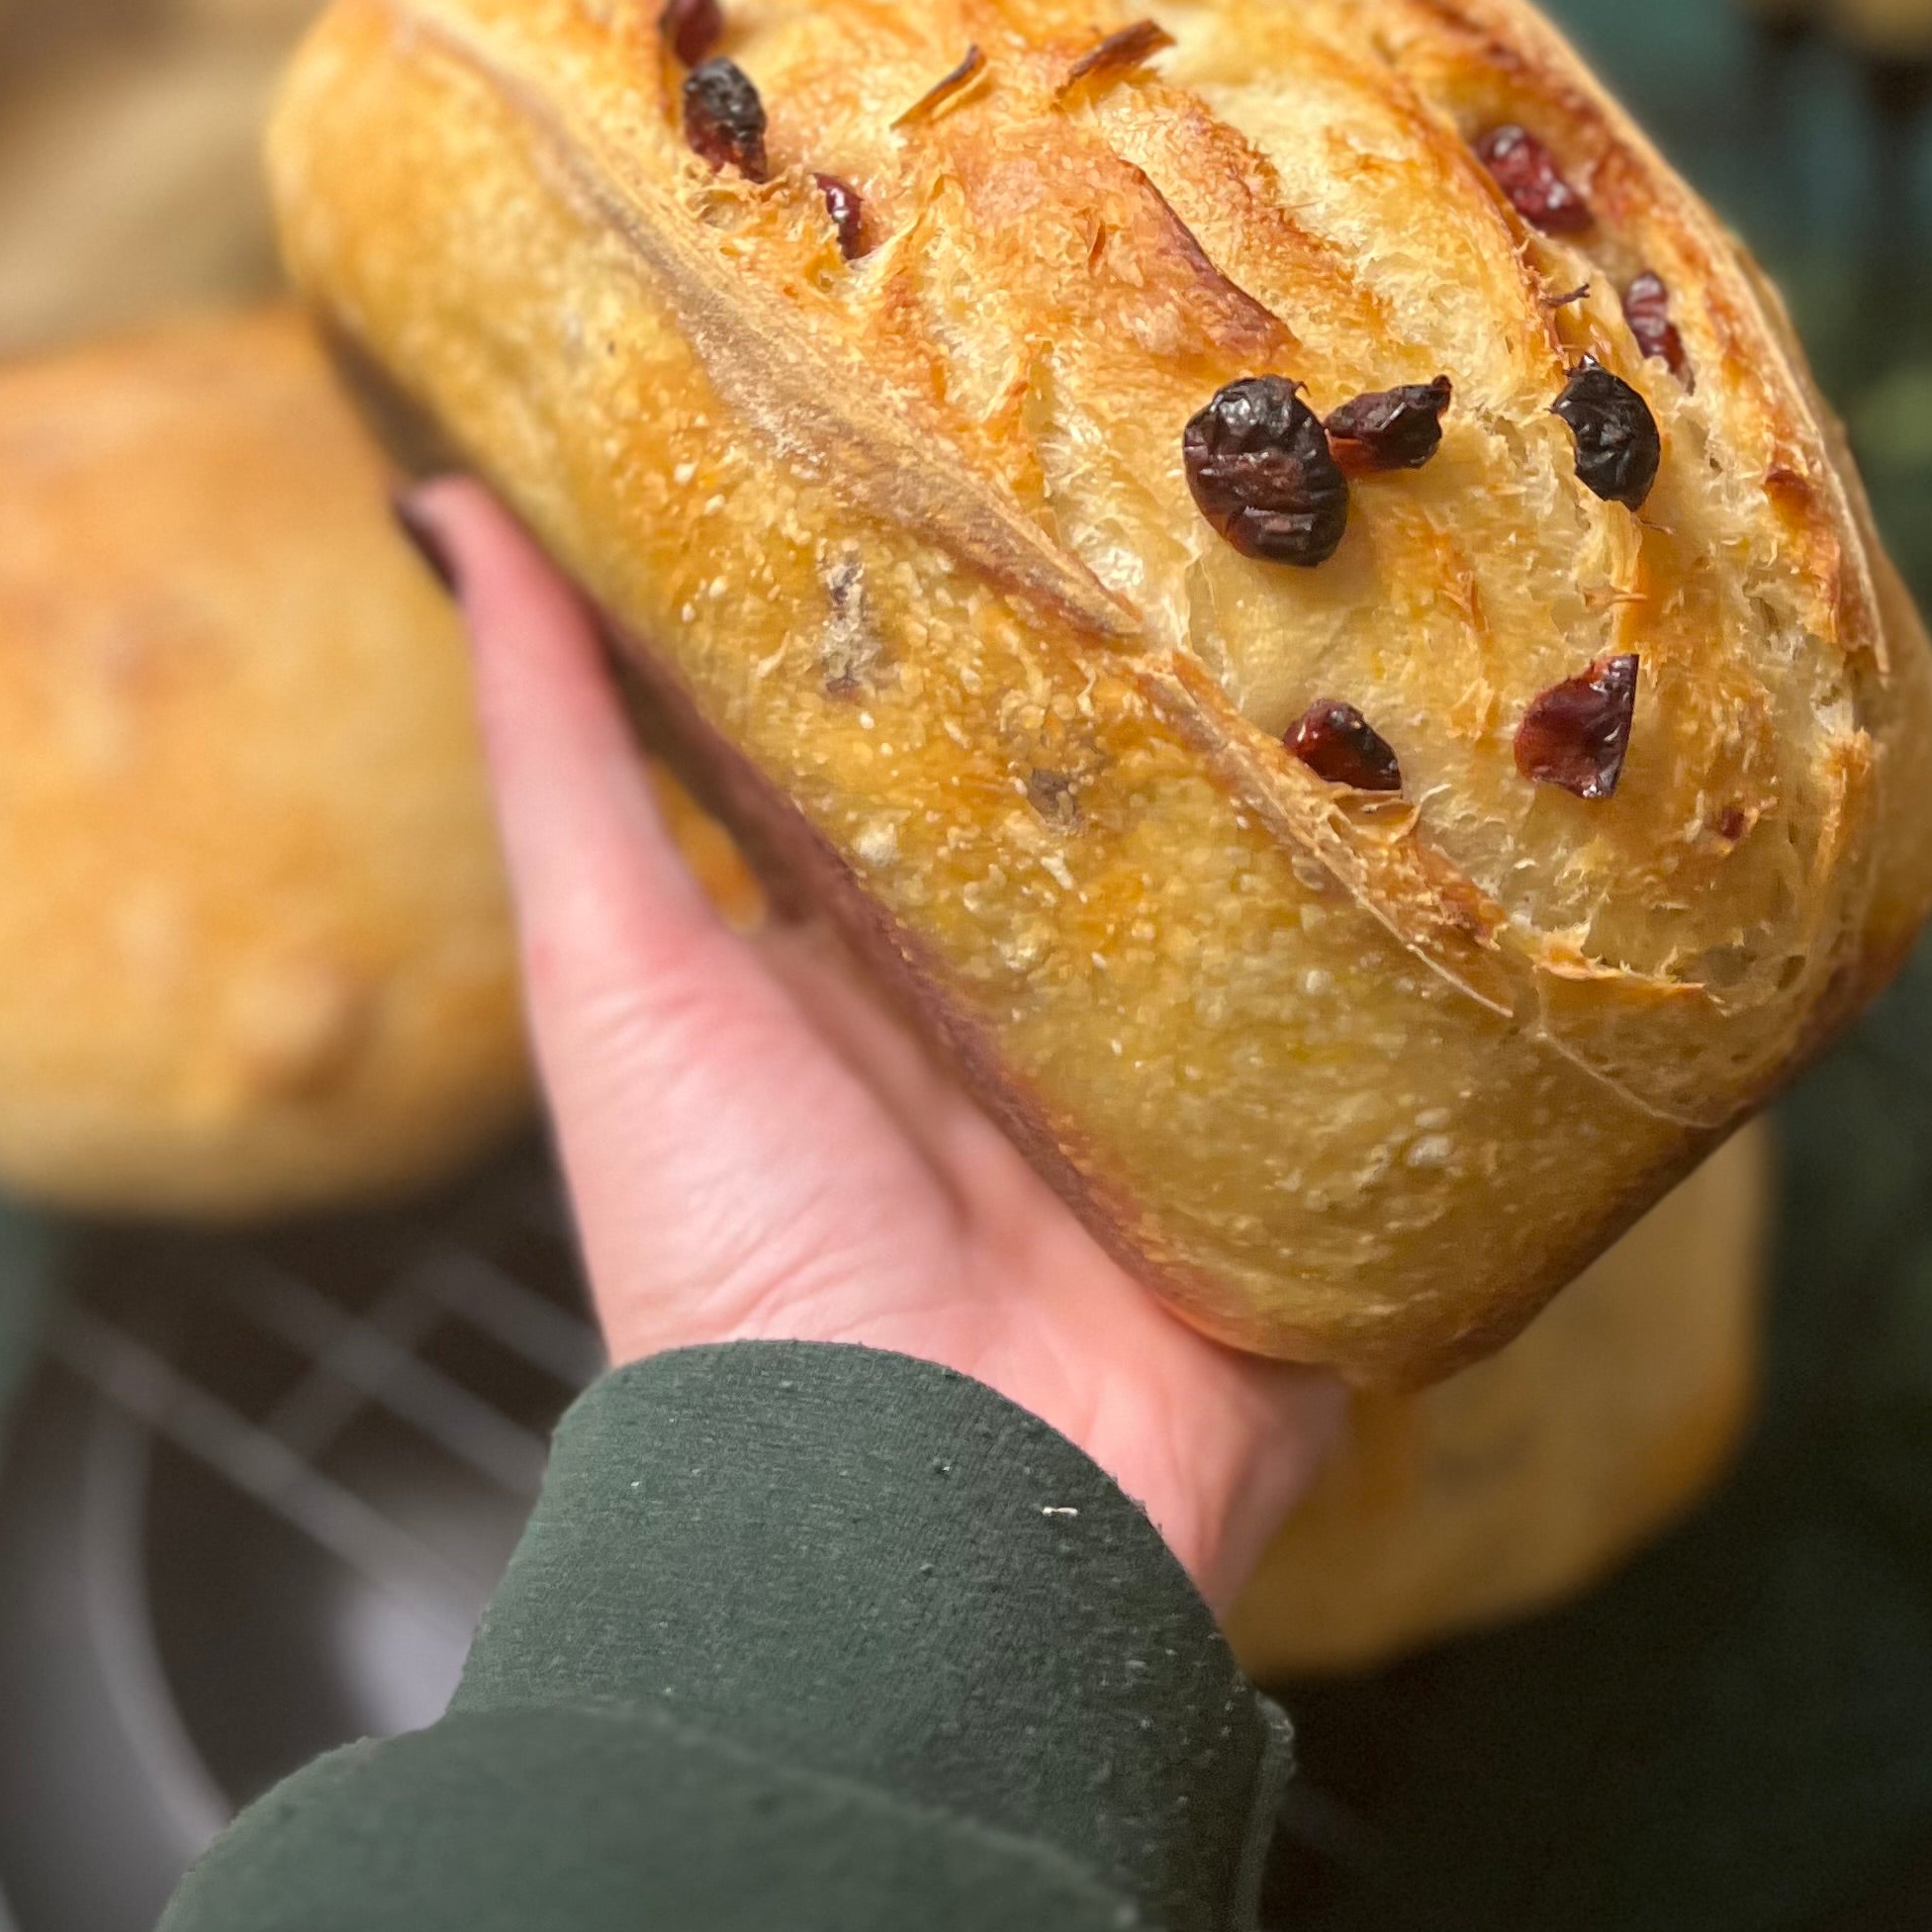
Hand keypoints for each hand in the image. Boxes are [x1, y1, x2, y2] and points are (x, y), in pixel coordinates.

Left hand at [406, 481, 1342, 1605]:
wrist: (920, 1532)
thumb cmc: (726, 1248)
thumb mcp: (614, 965)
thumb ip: (554, 746)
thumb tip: (444, 498)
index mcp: (864, 950)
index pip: (919, 728)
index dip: (959, 586)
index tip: (1000, 399)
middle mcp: (1017, 1003)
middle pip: (1099, 791)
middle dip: (1155, 658)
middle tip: (1232, 452)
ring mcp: (1169, 1076)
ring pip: (1249, 874)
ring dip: (1304, 765)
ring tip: (1377, 565)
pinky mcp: (1302, 1151)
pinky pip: (1382, 1012)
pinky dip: (1421, 920)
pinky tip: (1486, 772)